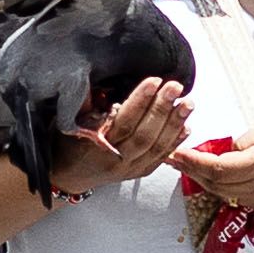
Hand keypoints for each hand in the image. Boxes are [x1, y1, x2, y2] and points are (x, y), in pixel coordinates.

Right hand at [51, 78, 196, 199]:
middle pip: (145, 134)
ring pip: (156, 147)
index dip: (140, 101)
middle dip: (162, 108)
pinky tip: (186, 125)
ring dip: (174, 124)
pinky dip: (175, 142)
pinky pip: (160, 158)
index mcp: (96, 145)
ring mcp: (129, 169)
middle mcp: (115, 160)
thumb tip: (97, 74)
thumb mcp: (68, 121)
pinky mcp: (137, 173)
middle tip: (176, 86)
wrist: (65, 178)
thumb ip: (85, 103)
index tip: (154, 81)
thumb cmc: (65, 144)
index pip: (124, 121)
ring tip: (188, 102)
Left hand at [170, 110, 253, 216]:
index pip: (218, 167)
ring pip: (225, 194)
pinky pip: (240, 199)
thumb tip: (226, 150)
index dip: (193, 162)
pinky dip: (223, 189)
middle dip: (193, 172)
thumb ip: (248, 140)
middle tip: (175, 158)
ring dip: (205, 182)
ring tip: (189, 166)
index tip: (176, 153)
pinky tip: (215, 176)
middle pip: (217, 184)